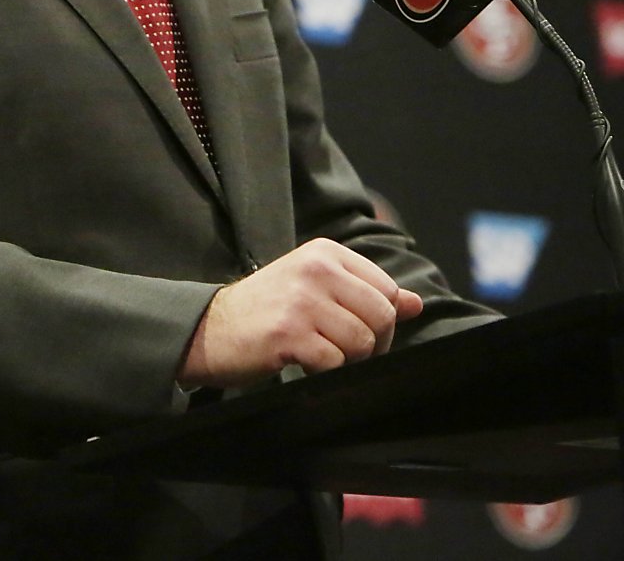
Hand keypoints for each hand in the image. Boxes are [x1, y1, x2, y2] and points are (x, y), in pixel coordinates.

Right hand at [179, 238, 424, 388]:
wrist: (208, 328)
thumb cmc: (266, 311)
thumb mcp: (315, 289)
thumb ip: (365, 293)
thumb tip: (415, 303)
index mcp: (325, 252)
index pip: (388, 289)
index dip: (381, 320)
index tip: (354, 330)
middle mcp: (315, 269)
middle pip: (382, 316)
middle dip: (371, 344)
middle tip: (340, 350)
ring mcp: (301, 300)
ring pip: (362, 342)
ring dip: (346, 360)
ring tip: (317, 353)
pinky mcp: (289, 333)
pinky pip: (335, 362)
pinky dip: (324, 371)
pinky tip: (300, 361)